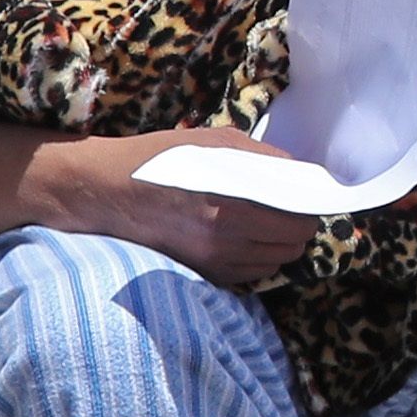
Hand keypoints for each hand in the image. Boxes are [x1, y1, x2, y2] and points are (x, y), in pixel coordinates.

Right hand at [0, 119, 318, 289]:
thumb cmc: (160, 158)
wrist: (104, 192)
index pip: (300, 218)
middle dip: (300, 225)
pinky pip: (251, 274)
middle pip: (294, 244)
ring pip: (276, 263)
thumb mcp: (214, 141)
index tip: (311, 195)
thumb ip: (264, 157)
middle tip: (291, 206)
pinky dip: (258, 258)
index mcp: (232, 205)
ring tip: (267, 220)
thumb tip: (304, 171)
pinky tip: (245, 236)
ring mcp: (213, 263)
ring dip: (280, 244)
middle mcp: (226, 241)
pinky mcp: (202, 275)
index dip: (312, 206)